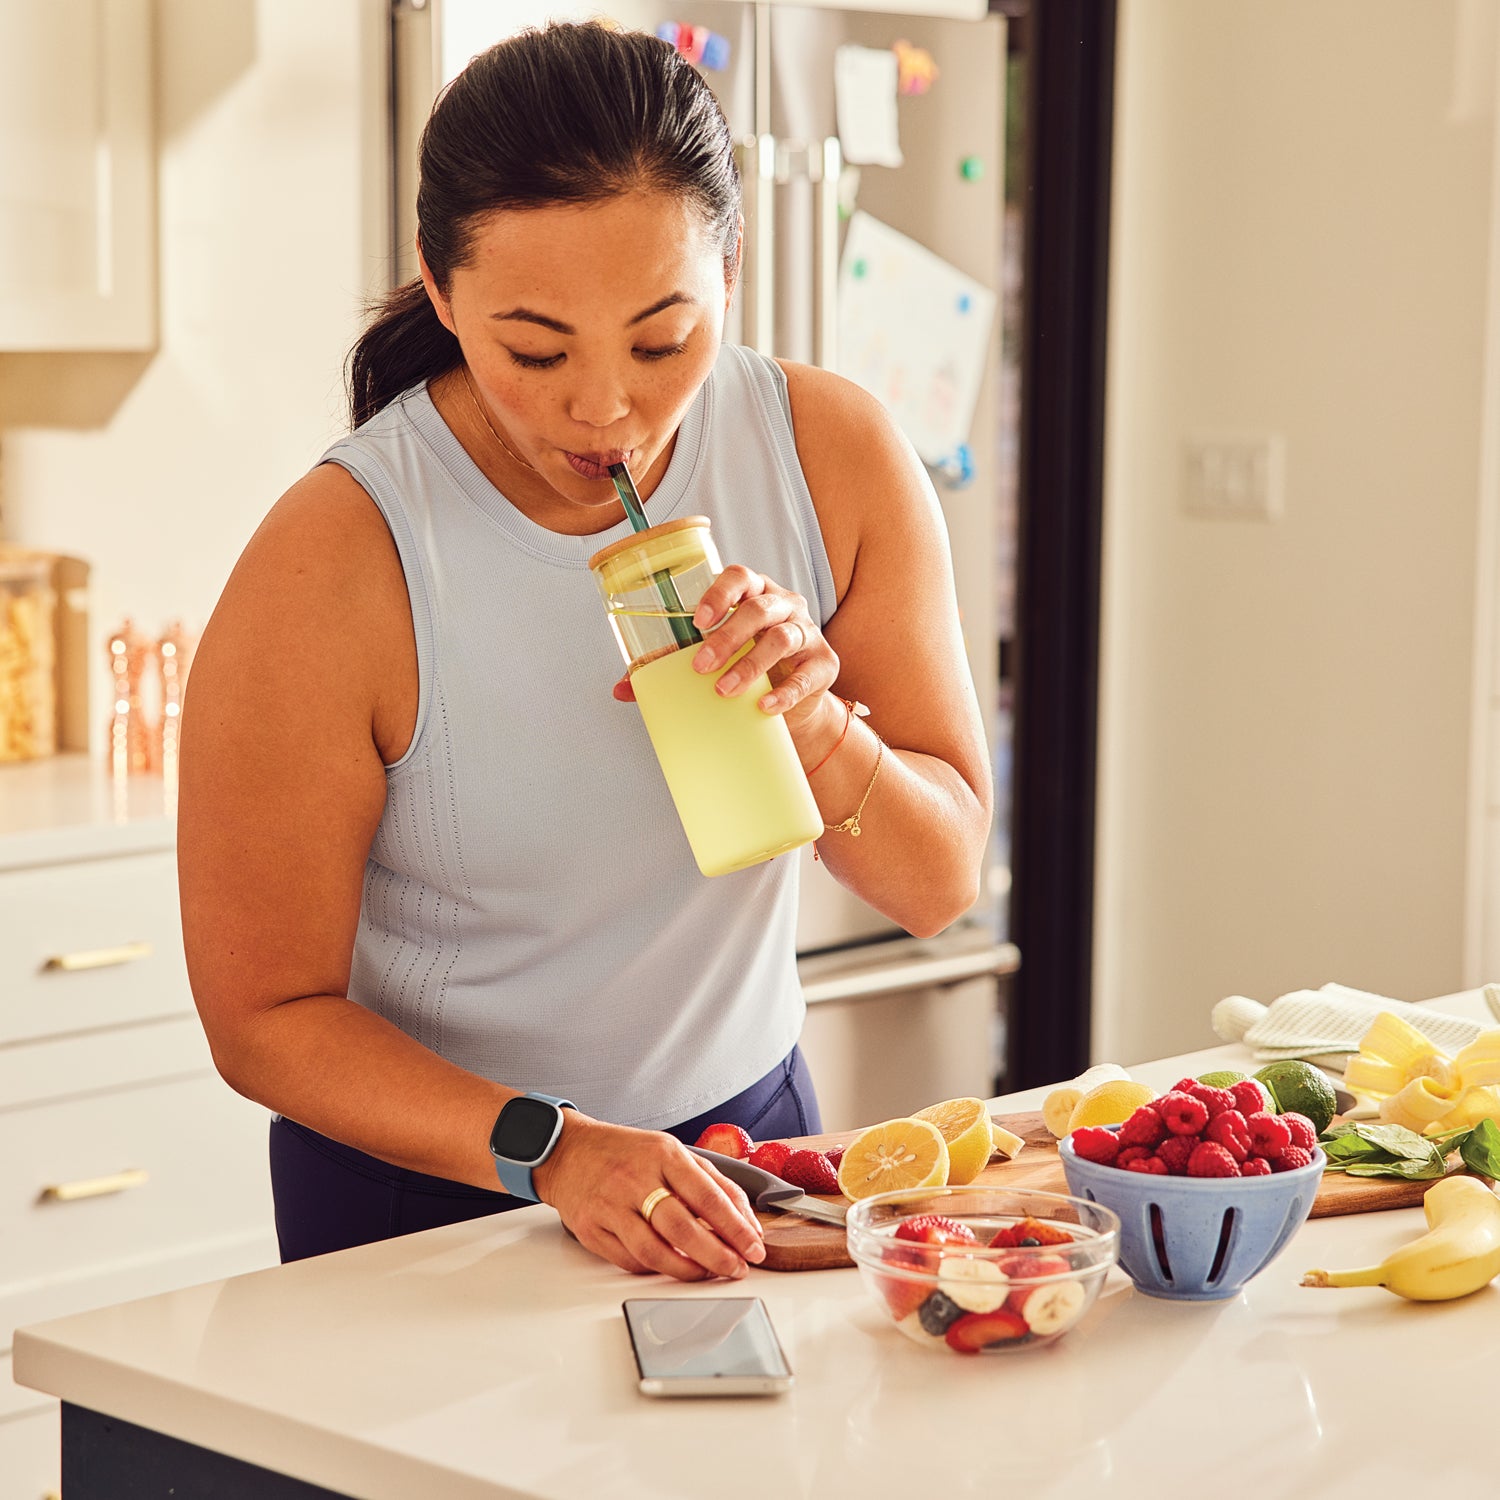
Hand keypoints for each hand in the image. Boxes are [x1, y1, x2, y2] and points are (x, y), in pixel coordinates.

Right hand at [533, 1113, 766, 1279]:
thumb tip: (746, 1219)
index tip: (754, 1247)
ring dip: (688, 1270)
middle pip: (683, 1228)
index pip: (707, 1196)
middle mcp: (635, 1179)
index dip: (735, 1227)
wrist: (568, 1152)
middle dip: (717, 1255)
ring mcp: (610, 1206)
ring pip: (654, 1251)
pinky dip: (656, 1269)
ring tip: (709, 1273)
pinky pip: (629, 1261)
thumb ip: (711, 1182)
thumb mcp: (671, 1151)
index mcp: (663, 1155)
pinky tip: (673, 1268)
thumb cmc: (626, 1153)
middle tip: (737, 1268)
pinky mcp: (591, 1229)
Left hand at [612, 568, 836, 727]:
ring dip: (750, 664)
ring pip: (781, 638)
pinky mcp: (824, 664)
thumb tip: (621, 688)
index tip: (697, 620)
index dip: (719, 594)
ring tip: (724, 690)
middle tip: (701, 666)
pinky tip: (764, 707)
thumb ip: (668, 670)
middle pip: (758, 609)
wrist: (792, 707)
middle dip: (728, 637)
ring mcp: (807, 632)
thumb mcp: (711, 664)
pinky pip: (806, 675)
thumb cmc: (746, 671)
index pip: (739, 577)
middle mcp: (783, 606)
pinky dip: (785, 692)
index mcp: (753, 594)